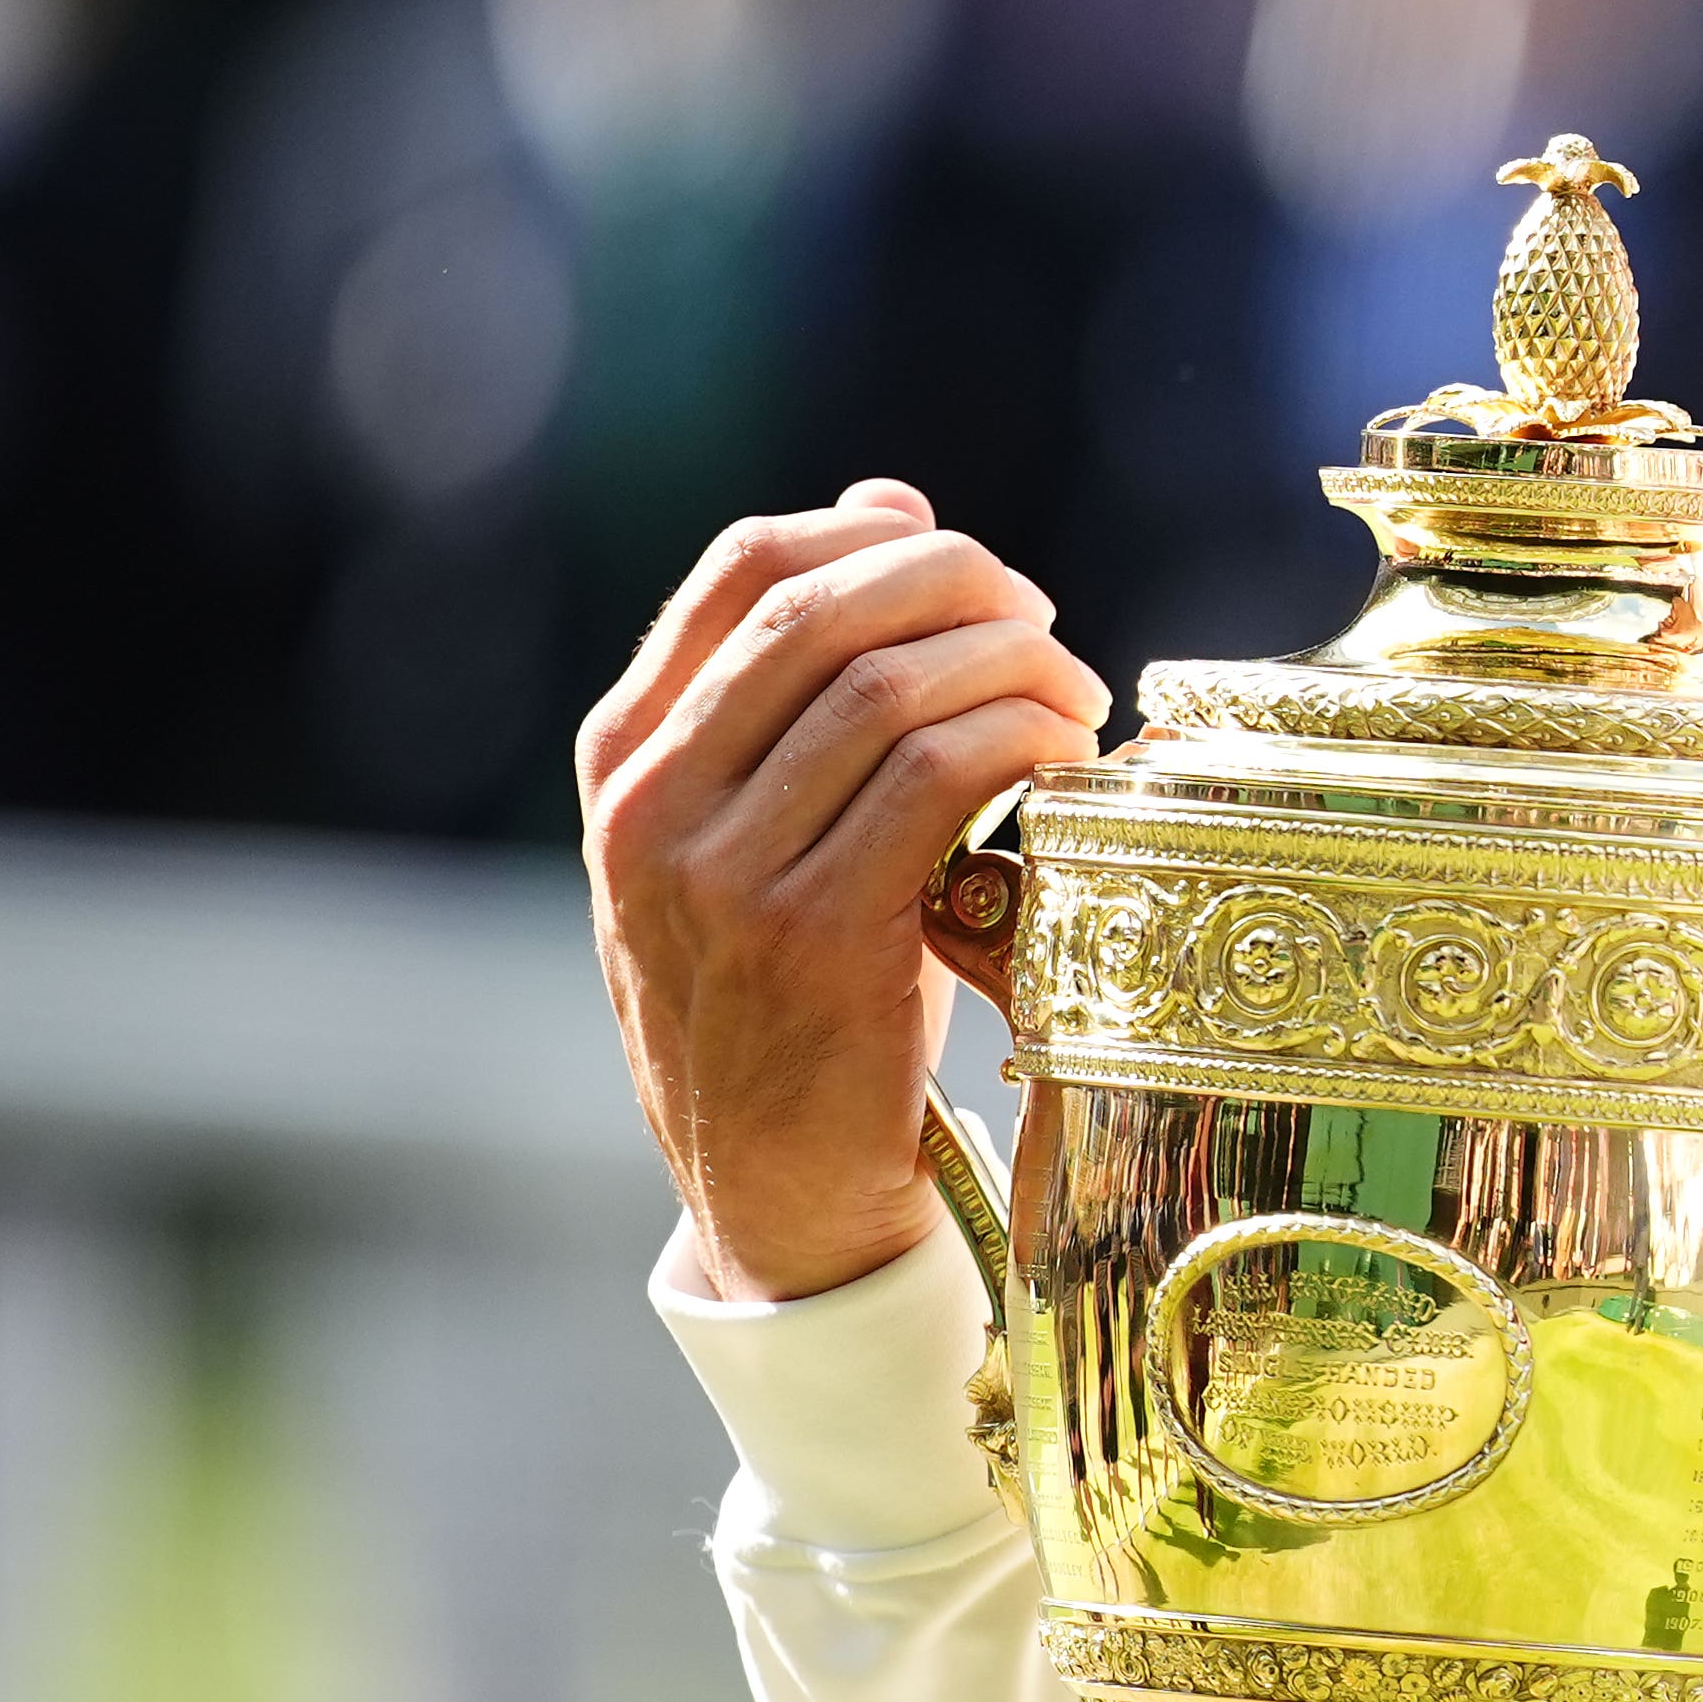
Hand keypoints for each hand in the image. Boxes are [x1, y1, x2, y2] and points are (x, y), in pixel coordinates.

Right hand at [577, 481, 1108, 1301]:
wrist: (776, 1198)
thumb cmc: (797, 999)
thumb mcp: (760, 837)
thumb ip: (800, 689)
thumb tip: (889, 503)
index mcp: (627, 761)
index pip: (743, 567)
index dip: (873, 538)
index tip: (965, 571)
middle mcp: (651, 806)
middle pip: (824, 608)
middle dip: (964, 588)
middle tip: (1047, 627)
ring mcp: (719, 873)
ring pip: (890, 686)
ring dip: (1014, 667)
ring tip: (1075, 701)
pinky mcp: (809, 937)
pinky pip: (935, 779)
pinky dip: (1020, 745)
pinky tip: (1066, 769)